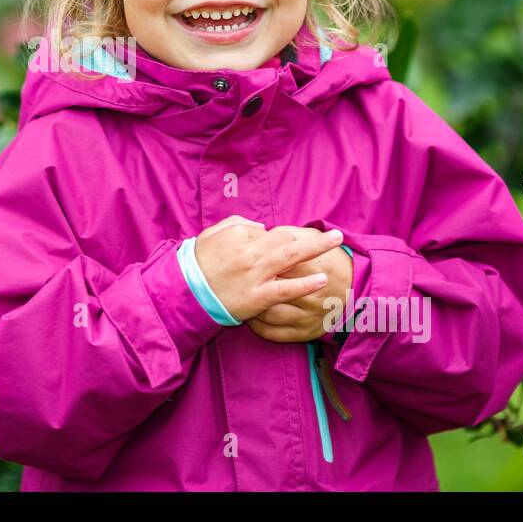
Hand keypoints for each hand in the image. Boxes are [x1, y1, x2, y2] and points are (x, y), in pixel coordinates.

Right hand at [194, 216, 342, 322]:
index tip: (286, 247)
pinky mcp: (257, 297)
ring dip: (317, 249)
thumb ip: (239, 225)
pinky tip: (322, 280)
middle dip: (311, 239)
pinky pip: (285, 289)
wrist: (185, 293)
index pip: (270, 231)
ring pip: (290, 258)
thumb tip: (262, 228)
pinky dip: (305, 284)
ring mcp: (254, 275)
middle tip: (335, 236)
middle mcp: (249, 252)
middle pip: (285, 239)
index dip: (280, 238)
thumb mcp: (213, 234)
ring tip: (337, 244)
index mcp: (239, 234)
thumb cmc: (198, 263)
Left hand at [245, 225, 352, 343]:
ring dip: (251, 307)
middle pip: (271, 289)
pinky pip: (275, 333)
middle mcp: (311, 295)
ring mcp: (308, 316)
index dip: (256, 260)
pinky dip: (258, 326)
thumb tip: (259, 232)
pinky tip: (250, 316)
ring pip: (269, 314)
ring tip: (240, 297)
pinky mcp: (305, 332)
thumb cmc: (329, 258)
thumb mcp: (312, 239)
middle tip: (235, 279)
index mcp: (313, 267)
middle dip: (251, 284)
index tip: (242, 257)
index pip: (277, 264)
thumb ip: (286, 234)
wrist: (357, 287)